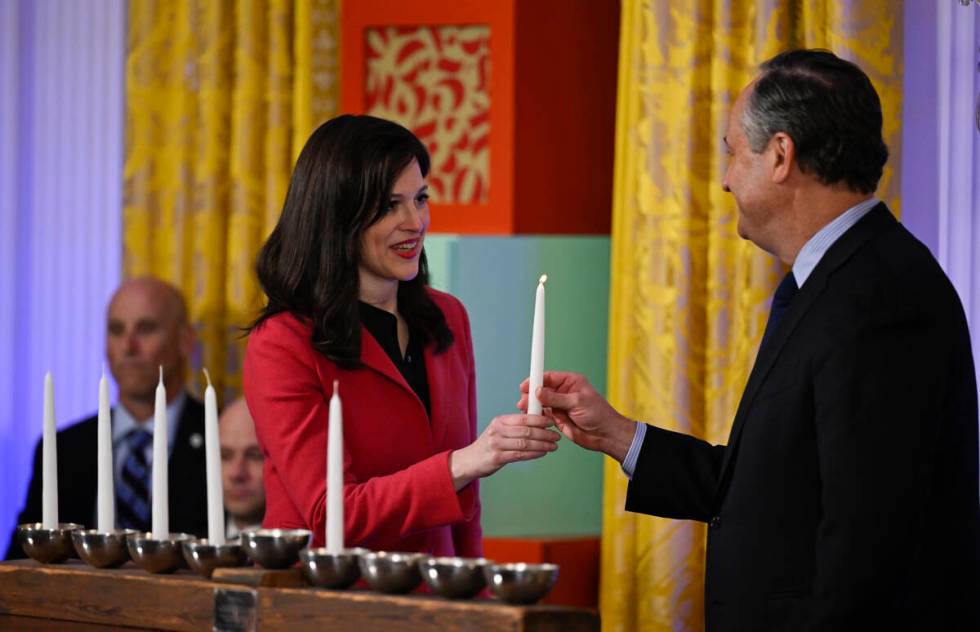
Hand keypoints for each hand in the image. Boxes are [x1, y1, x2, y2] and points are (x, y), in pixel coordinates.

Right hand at [449, 414, 559, 489]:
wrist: (470, 460)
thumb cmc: (489, 445)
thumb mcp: (499, 430)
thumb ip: (516, 426)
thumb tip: (538, 420)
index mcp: (500, 421)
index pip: (523, 418)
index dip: (540, 419)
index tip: (552, 422)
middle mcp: (497, 430)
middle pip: (526, 431)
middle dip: (545, 433)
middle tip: (556, 436)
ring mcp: (496, 444)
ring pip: (525, 443)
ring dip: (542, 445)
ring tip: (554, 446)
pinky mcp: (497, 458)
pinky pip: (520, 455)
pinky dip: (534, 454)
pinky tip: (542, 453)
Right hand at [518, 371, 634, 462]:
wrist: (605, 434)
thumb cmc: (598, 414)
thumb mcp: (577, 402)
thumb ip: (556, 398)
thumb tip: (538, 392)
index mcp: (571, 382)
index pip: (549, 377)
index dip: (536, 380)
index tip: (525, 385)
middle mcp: (564, 392)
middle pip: (542, 390)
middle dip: (531, 395)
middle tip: (523, 401)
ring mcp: (560, 405)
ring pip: (540, 403)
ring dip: (532, 406)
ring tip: (525, 410)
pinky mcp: (557, 418)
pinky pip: (543, 415)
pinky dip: (536, 416)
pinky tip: (531, 418)